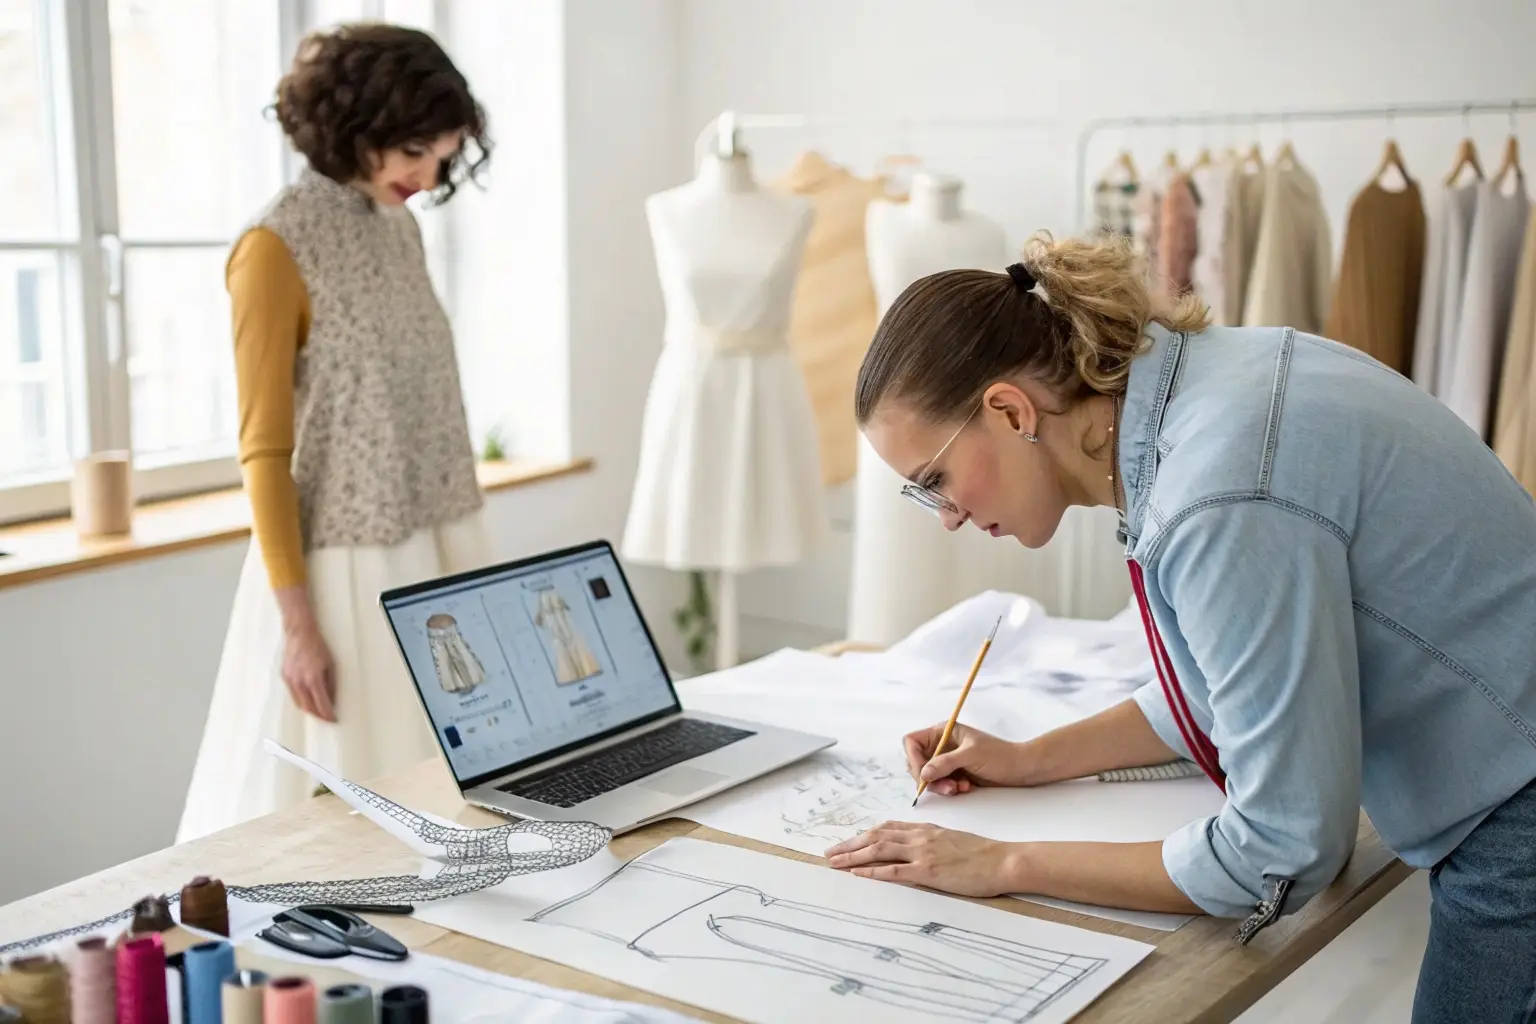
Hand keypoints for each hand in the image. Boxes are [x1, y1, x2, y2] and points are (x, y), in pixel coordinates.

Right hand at [281, 621, 336, 722]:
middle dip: (318, 716)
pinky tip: (308, 700)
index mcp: (313, 679)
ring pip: (299, 704)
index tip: (333, 719)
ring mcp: (290, 680)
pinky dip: (301, 701)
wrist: (300, 634)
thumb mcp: (330, 665)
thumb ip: (331, 684)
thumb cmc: (317, 647)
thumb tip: (331, 700)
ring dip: (309, 710)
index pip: (321, 704)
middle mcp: (300, 682)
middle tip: (327, 719)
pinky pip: (293, 695)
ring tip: (319, 712)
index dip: (328, 715)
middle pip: (309, 708)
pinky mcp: (285, 677)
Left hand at [825, 822, 1018, 897]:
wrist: (1003, 860)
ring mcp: (923, 852)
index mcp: (925, 829)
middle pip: (876, 836)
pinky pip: (894, 870)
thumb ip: (931, 841)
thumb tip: (914, 849)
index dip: (863, 834)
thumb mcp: (952, 840)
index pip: (887, 828)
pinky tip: (858, 874)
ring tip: (835, 862)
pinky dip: (873, 871)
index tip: (848, 841)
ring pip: (879, 849)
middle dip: (850, 844)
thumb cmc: (983, 853)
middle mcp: (920, 836)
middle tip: (830, 852)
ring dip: (853, 856)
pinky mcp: (929, 871)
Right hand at [904, 722, 1025, 795]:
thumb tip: (923, 774)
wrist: (1021, 769)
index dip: (913, 758)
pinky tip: (965, 788)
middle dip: (929, 777)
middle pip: (917, 762)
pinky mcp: (954, 774)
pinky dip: (949, 789)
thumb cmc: (999, 755)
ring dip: (940, 786)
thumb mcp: (971, 755)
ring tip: (959, 788)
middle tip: (946, 787)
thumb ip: (945, 763)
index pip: (912, 742)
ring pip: (928, 776)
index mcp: (943, 732)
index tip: (924, 775)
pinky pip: (940, 784)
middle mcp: (941, 745)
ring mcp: (947, 760)